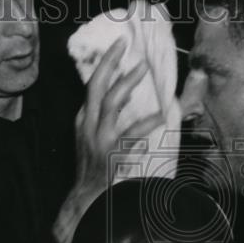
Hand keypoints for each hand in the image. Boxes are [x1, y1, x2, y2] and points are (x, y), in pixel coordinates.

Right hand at [53, 38, 164, 242]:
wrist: (86, 197)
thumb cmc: (93, 166)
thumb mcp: (92, 136)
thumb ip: (105, 116)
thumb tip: (125, 94)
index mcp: (83, 119)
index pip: (92, 86)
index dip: (105, 64)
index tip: (119, 46)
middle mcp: (88, 125)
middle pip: (97, 87)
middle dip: (109, 64)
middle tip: (125, 45)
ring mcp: (98, 139)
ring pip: (111, 104)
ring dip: (127, 84)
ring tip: (143, 69)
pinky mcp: (110, 154)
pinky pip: (130, 136)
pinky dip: (145, 125)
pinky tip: (160, 116)